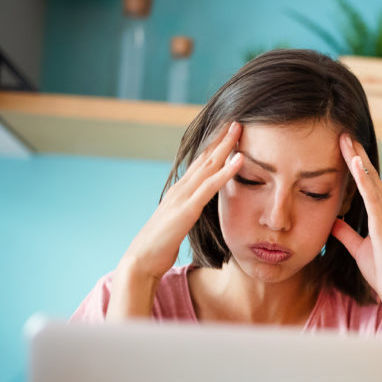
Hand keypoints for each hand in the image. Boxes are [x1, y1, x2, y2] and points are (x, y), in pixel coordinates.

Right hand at [118, 121, 243, 281]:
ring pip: (208, 165)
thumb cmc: (160, 247)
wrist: (141, 261)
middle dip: (220, 137)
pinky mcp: (187, 209)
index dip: (214, 147)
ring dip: (225, 146)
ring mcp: (182, 196)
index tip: (228, 132)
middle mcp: (180, 189)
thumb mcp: (178, 225)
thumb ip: (188, 214)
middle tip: (236, 119)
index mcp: (180, 192)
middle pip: (204, 157)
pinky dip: (227, 171)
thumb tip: (196, 211)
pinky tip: (240, 159)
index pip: (200, 164)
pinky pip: (211, 186)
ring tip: (239, 128)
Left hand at [331, 134, 381, 324]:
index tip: (346, 148)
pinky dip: (363, 177)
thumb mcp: (358, 248)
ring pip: (371, 179)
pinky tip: (355, 162)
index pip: (369, 184)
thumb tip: (332, 221)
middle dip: (357, 154)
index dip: (358, 166)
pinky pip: (372, 195)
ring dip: (358, 158)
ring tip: (346, 139)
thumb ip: (346, 233)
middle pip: (371, 176)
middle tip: (344, 134)